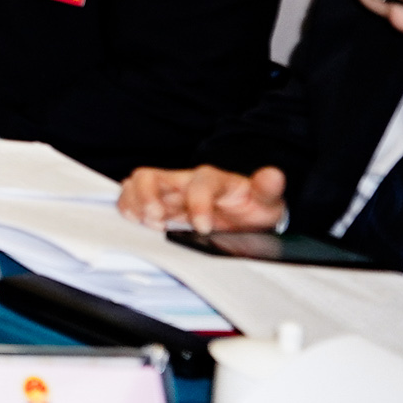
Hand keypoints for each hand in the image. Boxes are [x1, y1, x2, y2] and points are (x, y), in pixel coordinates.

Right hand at [119, 164, 286, 235]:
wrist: (244, 217)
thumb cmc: (251, 209)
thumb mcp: (266, 201)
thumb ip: (267, 189)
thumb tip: (274, 174)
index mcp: (211, 180)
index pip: (198, 183)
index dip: (198, 204)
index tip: (204, 228)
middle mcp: (183, 181)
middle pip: (151, 176)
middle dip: (148, 197)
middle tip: (158, 220)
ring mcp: (167, 192)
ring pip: (136, 184)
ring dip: (135, 203)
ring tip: (146, 222)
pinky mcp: (156, 204)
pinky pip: (130, 198)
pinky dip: (128, 208)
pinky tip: (137, 222)